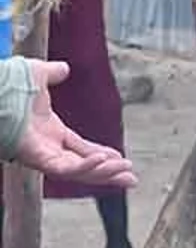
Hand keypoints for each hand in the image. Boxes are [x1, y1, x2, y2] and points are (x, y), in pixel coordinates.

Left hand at [16, 61, 135, 188]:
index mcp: (50, 133)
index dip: (102, 155)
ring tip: (125, 170)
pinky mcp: (37, 158)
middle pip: (83, 167)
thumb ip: (54, 73)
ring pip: (76, 172)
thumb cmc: (9, 86)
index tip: (121, 158)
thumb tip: (64, 68)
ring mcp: (41, 155)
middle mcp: (47, 148)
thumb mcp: (39, 76)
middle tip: (132, 179)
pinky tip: (102, 160)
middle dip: (108, 174)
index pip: (81, 149)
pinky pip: (63, 168)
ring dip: (102, 173)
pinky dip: (84, 166)